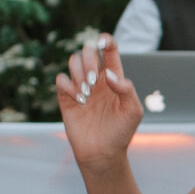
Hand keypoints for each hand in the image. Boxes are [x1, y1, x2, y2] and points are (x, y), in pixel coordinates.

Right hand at [57, 36, 146, 173]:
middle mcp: (97, 78)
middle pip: (88, 51)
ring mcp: (81, 86)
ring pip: (74, 61)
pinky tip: (79, 100)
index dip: (105, 41)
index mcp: (114, 77)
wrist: (102, 153)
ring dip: (79, 72)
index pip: (109, 51)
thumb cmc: (121, 132)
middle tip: (93, 82)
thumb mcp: (133, 111)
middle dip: (89, 60)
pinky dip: (68, 85)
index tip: (102, 41)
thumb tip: (109, 74)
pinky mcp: (66, 97)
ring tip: (87, 93)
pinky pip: (61, 79)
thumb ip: (126, 89)